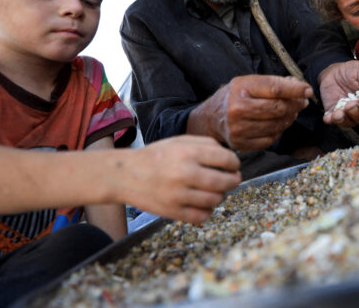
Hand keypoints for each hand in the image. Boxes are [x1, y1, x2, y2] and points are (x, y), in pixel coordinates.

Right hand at [126, 135, 240, 223]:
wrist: (124, 175)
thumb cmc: (156, 156)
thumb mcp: (179, 141)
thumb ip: (206, 144)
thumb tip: (230, 156)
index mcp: (188, 153)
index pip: (227, 159)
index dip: (234, 163)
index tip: (233, 165)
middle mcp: (185, 173)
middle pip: (226, 182)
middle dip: (233, 180)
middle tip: (232, 179)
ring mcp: (179, 195)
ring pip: (216, 200)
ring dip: (220, 195)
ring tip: (214, 190)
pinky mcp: (173, 212)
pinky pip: (202, 216)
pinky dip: (208, 210)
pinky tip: (203, 203)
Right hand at [191, 75, 312, 151]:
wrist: (211, 118)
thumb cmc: (235, 96)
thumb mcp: (248, 82)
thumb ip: (273, 83)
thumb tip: (300, 86)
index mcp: (241, 88)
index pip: (275, 88)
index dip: (296, 90)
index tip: (308, 90)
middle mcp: (237, 109)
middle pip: (278, 108)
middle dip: (296, 105)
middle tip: (302, 102)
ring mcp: (238, 129)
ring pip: (277, 125)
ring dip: (289, 118)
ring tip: (292, 112)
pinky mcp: (241, 144)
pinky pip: (270, 139)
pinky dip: (279, 131)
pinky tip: (278, 124)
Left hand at [319, 61, 358, 126]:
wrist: (334, 73)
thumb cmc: (352, 71)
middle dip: (358, 113)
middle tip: (350, 105)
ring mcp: (350, 114)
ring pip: (351, 122)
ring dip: (345, 119)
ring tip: (339, 113)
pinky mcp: (336, 115)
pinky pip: (334, 122)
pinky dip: (332, 120)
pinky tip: (329, 117)